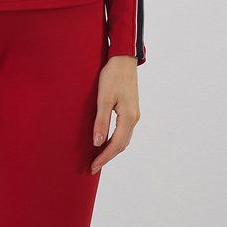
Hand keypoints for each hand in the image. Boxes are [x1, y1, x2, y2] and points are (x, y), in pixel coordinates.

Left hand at [91, 55, 139, 174]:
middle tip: (92, 166)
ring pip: (123, 139)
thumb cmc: (113, 76)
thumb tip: (97, 142)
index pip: (116, 144)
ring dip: (111, 149)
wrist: (123, 59)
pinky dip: (114, 140)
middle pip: (121, 145)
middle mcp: (134, 118)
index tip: (93, 166)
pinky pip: (123, 131)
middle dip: (107, 157)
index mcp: (128, 117)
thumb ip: (101, 121)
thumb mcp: (103, 99)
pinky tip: (105, 141)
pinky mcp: (130, 110)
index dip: (104, 157)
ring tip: (97, 157)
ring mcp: (134, 114)